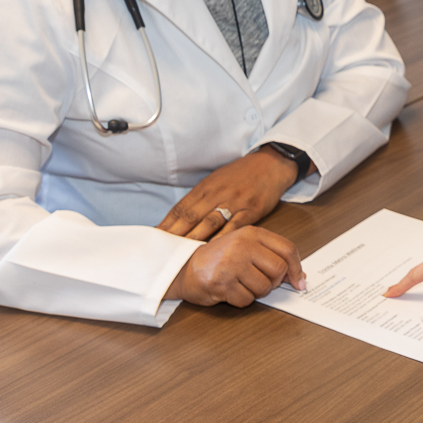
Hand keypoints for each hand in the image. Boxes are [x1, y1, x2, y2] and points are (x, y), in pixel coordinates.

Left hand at [156, 149, 298, 240]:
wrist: (270, 165)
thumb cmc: (241, 175)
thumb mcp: (216, 181)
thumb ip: (199, 199)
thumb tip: (179, 219)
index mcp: (205, 187)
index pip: (180, 209)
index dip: (165, 225)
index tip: (152, 240)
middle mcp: (216, 194)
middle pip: (190, 217)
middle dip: (173, 236)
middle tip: (160, 253)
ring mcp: (234, 202)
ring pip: (209, 223)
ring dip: (193, 240)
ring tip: (180, 257)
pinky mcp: (251, 210)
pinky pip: (233, 227)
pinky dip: (222, 240)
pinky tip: (213, 252)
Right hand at [165, 226, 305, 306]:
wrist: (182, 268)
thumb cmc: (218, 258)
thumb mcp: (245, 245)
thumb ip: (270, 254)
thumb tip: (298, 276)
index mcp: (252, 233)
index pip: (287, 249)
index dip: (296, 268)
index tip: (299, 281)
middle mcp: (242, 245)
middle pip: (279, 270)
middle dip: (274, 282)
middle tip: (260, 281)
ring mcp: (231, 264)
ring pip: (264, 288)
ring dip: (256, 292)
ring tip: (241, 283)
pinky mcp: (221, 284)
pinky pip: (246, 300)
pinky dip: (241, 300)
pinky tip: (230, 290)